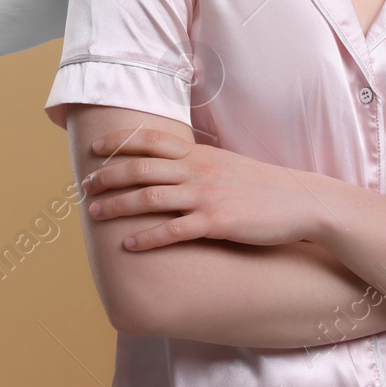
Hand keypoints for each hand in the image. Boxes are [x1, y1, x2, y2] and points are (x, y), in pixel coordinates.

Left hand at [80, 127, 330, 250]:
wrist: (301, 202)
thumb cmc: (262, 186)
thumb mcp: (226, 164)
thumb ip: (197, 162)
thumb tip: (171, 163)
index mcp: (198, 154)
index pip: (150, 140)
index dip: (118, 142)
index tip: (94, 147)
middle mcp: (197, 171)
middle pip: (140, 168)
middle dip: (108, 176)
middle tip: (84, 185)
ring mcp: (206, 197)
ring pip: (150, 198)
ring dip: (117, 206)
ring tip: (94, 214)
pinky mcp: (217, 223)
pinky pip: (174, 231)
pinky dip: (147, 238)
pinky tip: (128, 246)